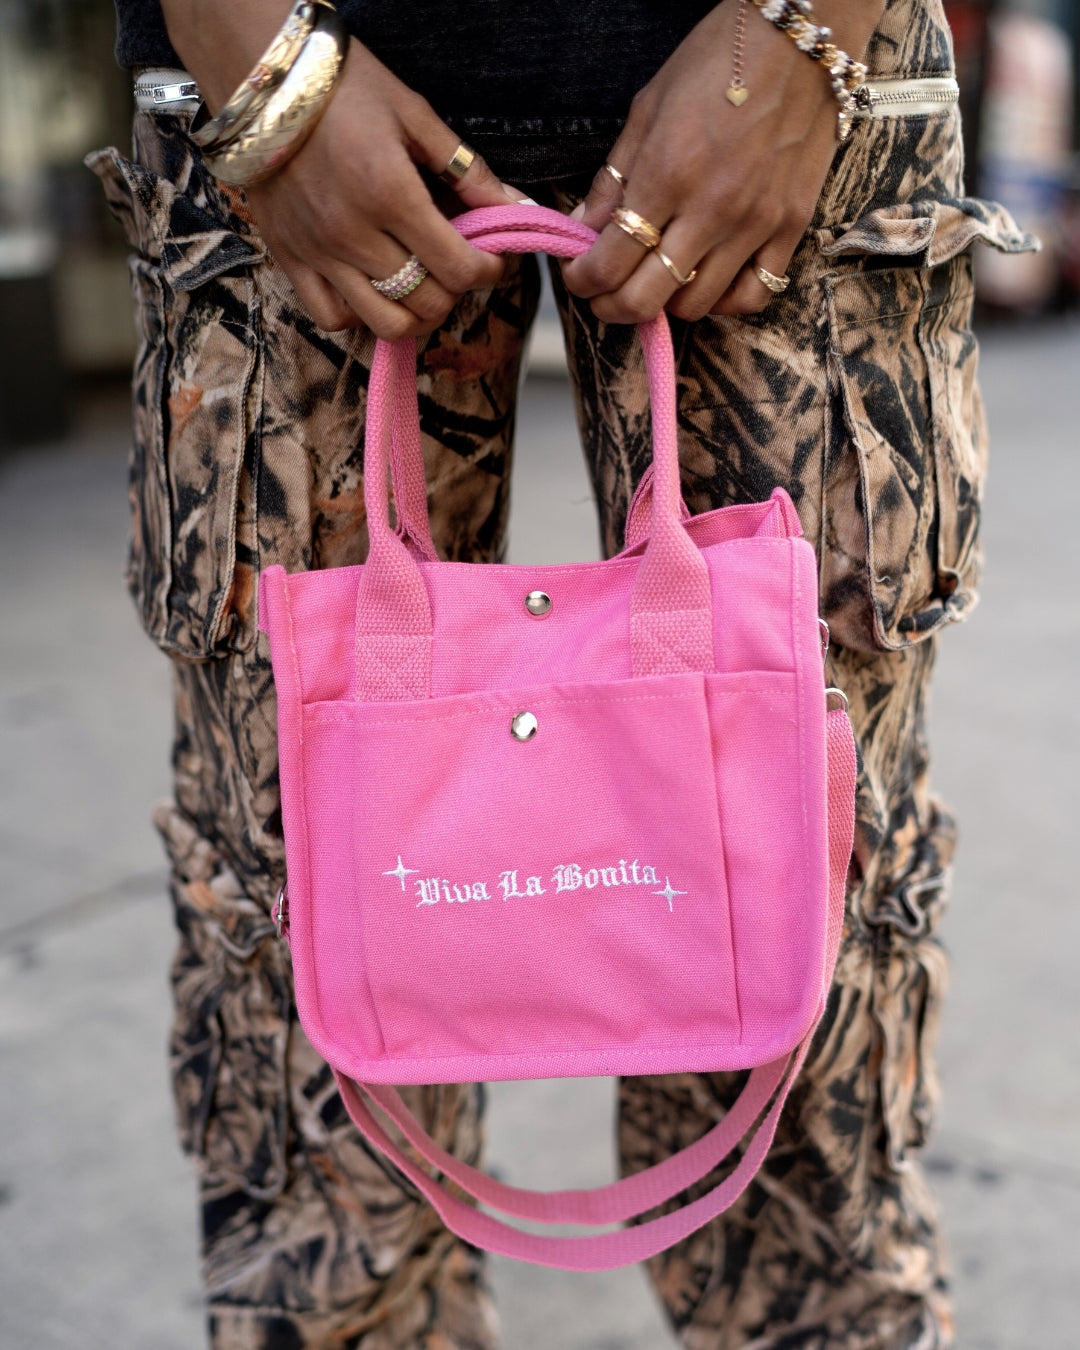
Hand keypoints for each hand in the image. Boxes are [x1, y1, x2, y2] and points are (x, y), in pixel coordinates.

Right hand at [162, 0, 527, 337]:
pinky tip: (375, 288)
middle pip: (427, 302)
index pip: (459, 268)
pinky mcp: (290, 259)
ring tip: (421, 286)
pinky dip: (361, 315)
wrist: (265, 80)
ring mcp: (318, 252)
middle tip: (457, 266)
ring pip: (385, 324)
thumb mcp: (416, 116)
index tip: (493, 259)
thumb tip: (517, 207)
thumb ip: (468, 170)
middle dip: (456, 291)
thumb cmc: (346, 89)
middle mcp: (352, 233)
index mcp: (390, 193)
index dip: (489, 271)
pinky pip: (333, 318)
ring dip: (415, 314)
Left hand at [561, 0, 882, 323]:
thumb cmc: (718, 61)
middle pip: (645, 299)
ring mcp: (755, 223)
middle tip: (605, 292)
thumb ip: (613, 177)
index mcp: (667, 173)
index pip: (608, 262)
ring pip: (694, 306)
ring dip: (665, 304)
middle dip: (612, 305)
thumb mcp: (647, 108)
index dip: (582, 280)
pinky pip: (753, 296)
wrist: (801, 38)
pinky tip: (708, 280)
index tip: (578, 275)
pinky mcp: (791, 227)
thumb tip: (583, 229)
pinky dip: (724, 302)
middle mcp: (711, 208)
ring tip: (656, 280)